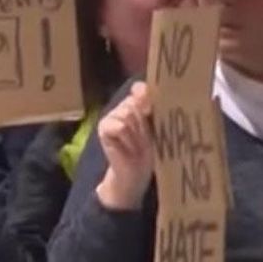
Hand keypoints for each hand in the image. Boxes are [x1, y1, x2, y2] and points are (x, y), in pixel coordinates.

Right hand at [96, 82, 153, 210]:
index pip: (140, 88)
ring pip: (128, 113)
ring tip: (138, 145)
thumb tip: (151, 96)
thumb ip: (156, 109)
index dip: (146, 94)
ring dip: (138, 133)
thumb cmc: (152, 150)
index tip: (152, 109)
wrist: (136, 173)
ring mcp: (112, 115)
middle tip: (147, 139)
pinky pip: (120, 127)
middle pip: (136, 102)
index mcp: (139, 103)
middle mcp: (124, 105)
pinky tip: (128, 149)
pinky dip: (128, 140)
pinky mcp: (103, 127)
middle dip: (145, 123)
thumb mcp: (159, 128)